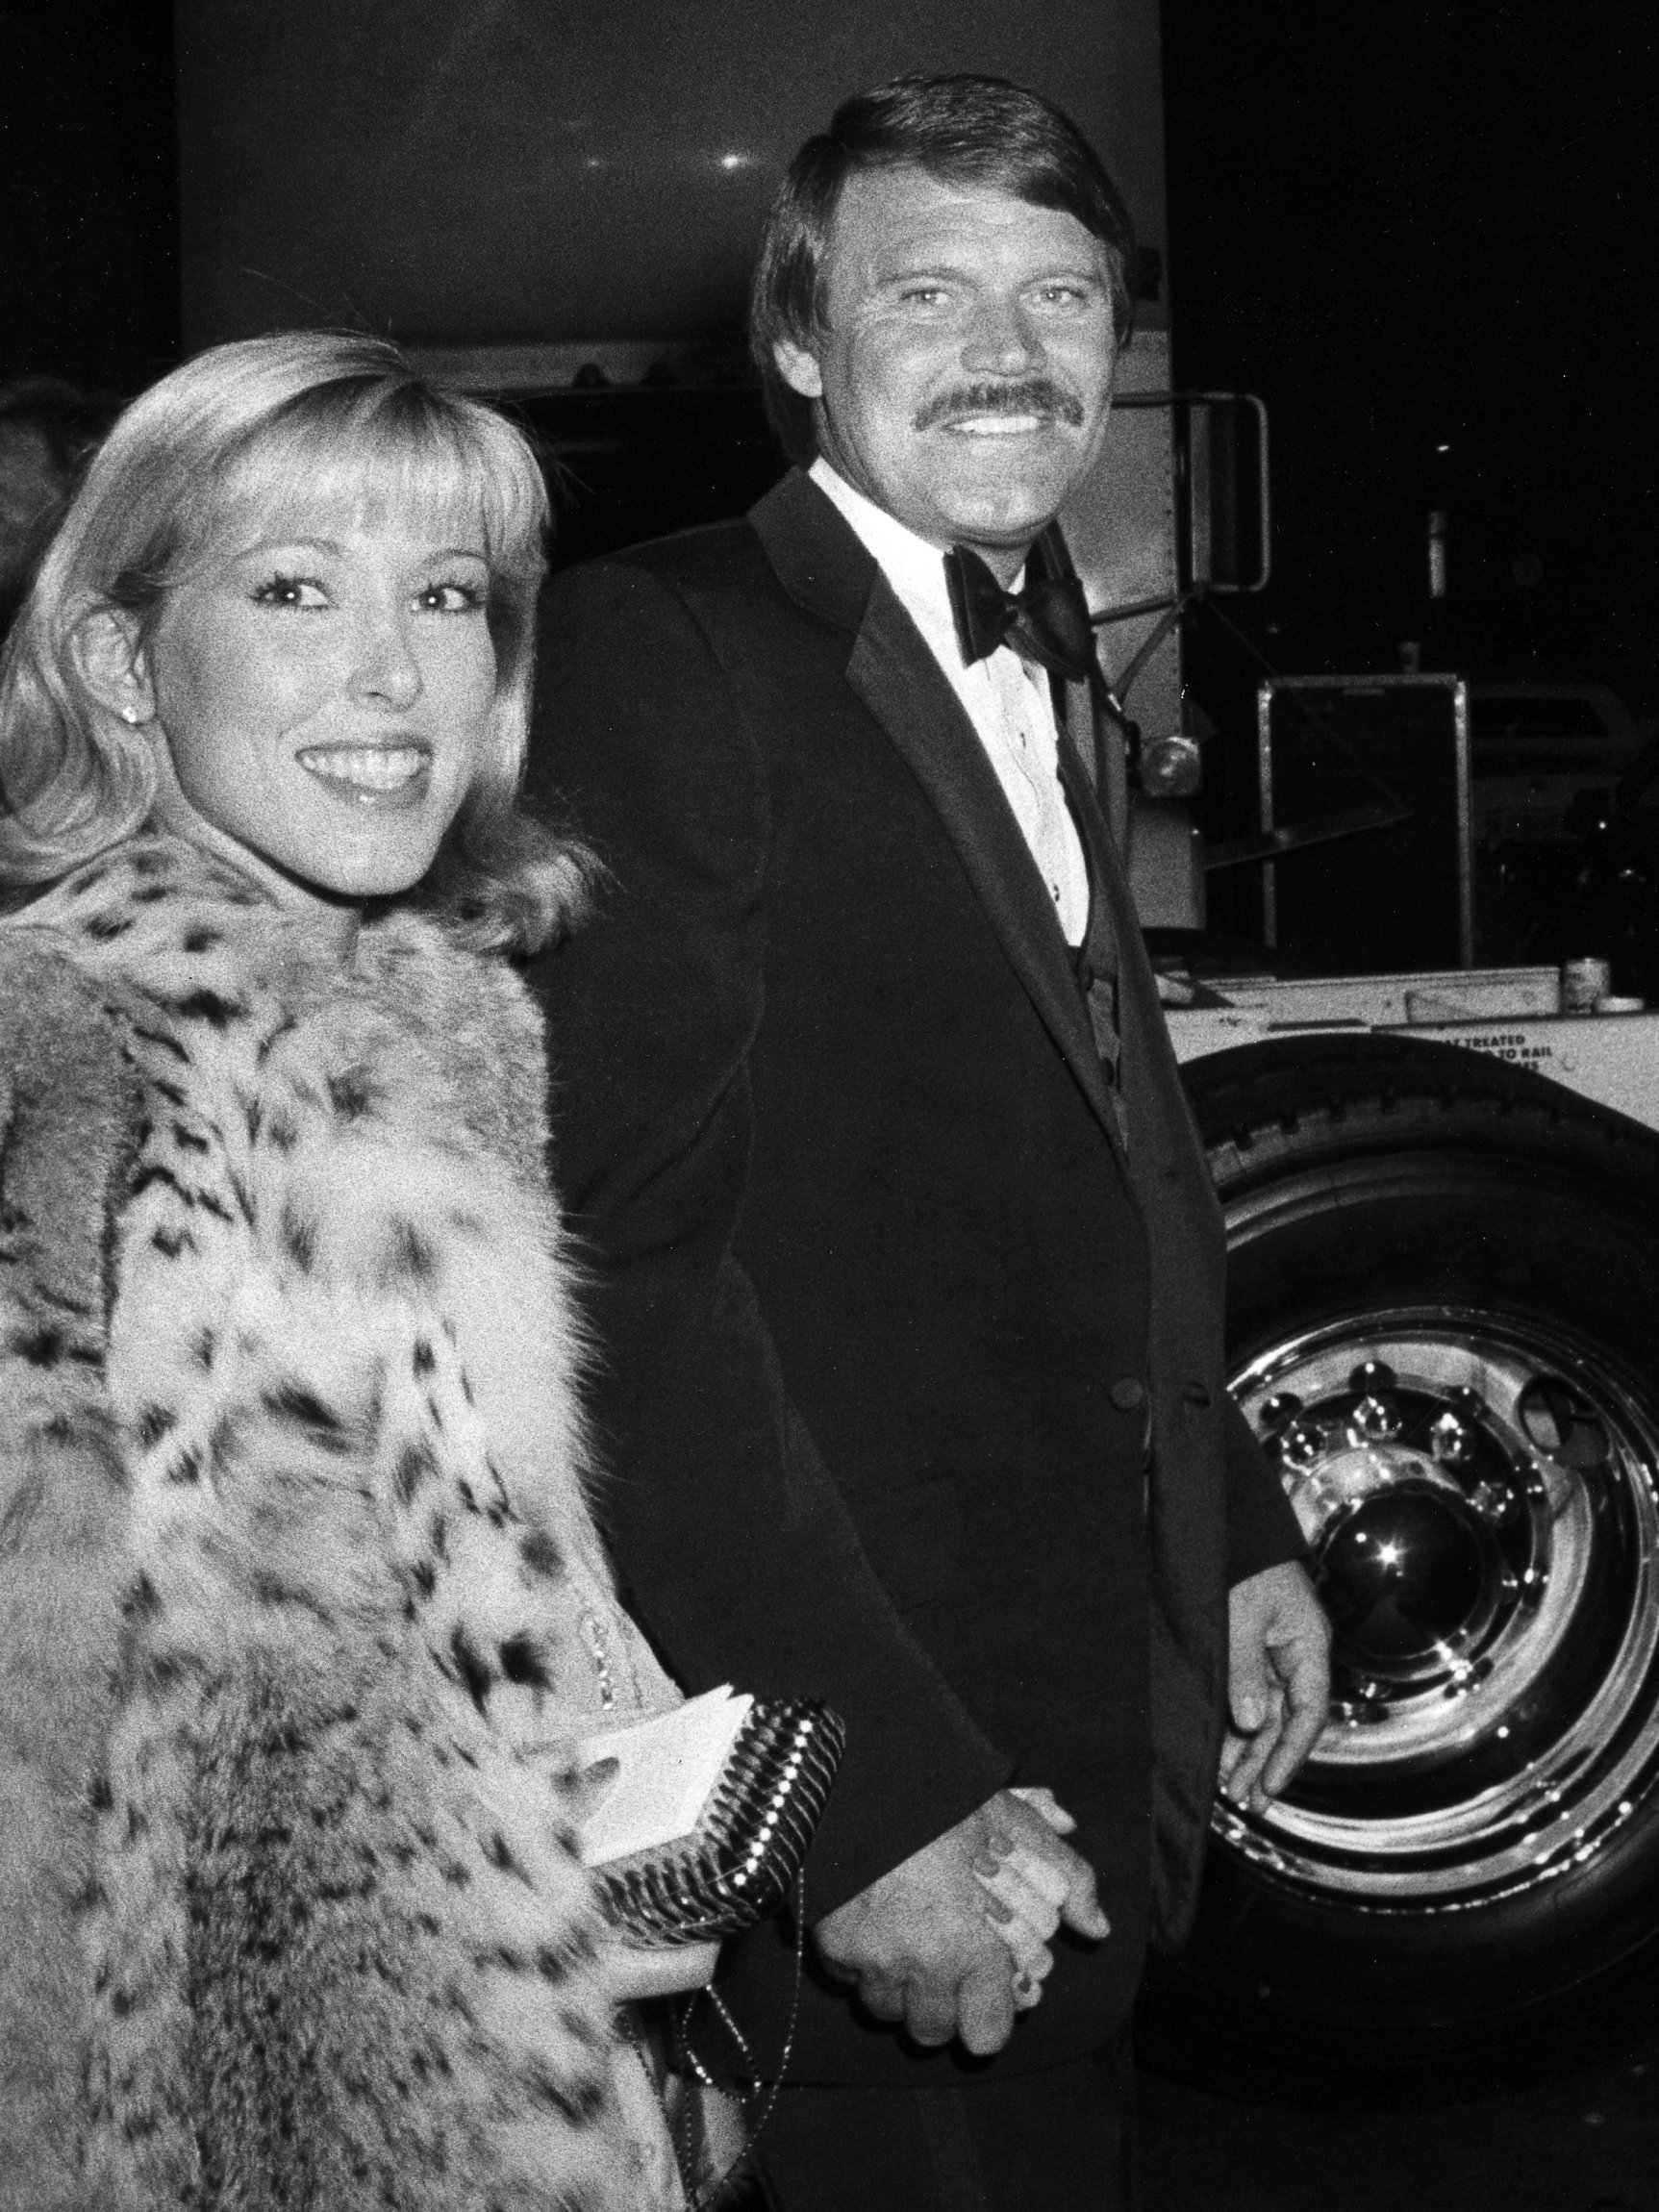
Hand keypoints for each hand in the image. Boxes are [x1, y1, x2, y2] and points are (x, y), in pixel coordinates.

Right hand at [812, 1789, 1109, 2055]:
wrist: (866, 1776)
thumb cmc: (949, 1803)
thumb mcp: (1018, 1828)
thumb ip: (1068, 1880)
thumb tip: (1099, 1928)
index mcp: (975, 1949)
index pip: (985, 2035)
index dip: (987, 2019)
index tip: (983, 1996)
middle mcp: (923, 1967)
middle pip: (932, 2032)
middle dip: (940, 2006)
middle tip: (942, 1968)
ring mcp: (871, 1960)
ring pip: (886, 2010)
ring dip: (897, 1987)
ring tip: (905, 1942)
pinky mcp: (830, 1945)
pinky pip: (847, 1978)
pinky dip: (857, 1962)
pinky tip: (870, 1923)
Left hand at [1220, 1560, 1331, 1811]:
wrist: (1229, 1524)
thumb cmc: (1242, 1563)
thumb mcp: (1241, 1616)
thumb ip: (1247, 1669)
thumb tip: (1255, 1722)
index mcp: (1308, 1643)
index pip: (1308, 1713)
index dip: (1290, 1754)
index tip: (1269, 1786)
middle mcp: (1296, 1652)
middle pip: (1288, 1720)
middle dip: (1266, 1761)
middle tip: (1244, 1799)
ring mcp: (1275, 1651)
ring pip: (1269, 1712)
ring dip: (1251, 1748)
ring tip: (1230, 1786)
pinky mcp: (1252, 1647)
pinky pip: (1251, 1695)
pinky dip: (1239, 1723)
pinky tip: (1224, 1749)